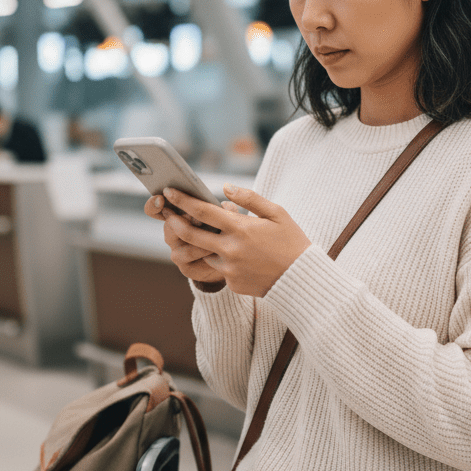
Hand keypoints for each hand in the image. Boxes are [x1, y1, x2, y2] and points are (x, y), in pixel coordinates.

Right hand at [143, 192, 238, 286]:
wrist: (230, 263)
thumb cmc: (223, 233)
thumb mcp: (224, 217)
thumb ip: (222, 210)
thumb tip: (225, 205)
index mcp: (176, 215)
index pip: (155, 209)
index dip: (154, 204)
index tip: (161, 198)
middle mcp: (172, 233)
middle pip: (169, 223)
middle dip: (185, 218)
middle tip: (198, 217)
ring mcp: (176, 251)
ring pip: (182, 240)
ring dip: (199, 235)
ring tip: (215, 230)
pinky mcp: (185, 267)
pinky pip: (190, 256)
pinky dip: (204, 250)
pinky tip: (217, 248)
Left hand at [155, 185, 310, 297]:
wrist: (302, 280)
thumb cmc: (292, 242)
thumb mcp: (277, 214)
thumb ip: (250, 198)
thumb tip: (226, 187)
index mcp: (240, 228)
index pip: (202, 211)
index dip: (183, 200)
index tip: (169, 190)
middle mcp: (230, 249)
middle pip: (190, 234)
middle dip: (175, 222)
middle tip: (168, 214)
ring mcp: (229, 268)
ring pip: (204, 253)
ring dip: (203, 244)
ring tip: (211, 236)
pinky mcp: (232, 283)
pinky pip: (220, 269)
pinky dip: (224, 260)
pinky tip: (241, 258)